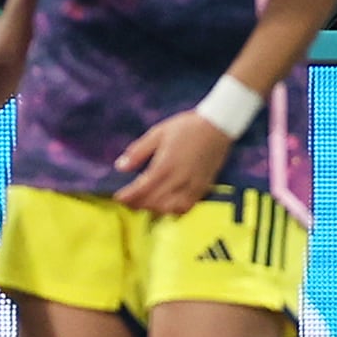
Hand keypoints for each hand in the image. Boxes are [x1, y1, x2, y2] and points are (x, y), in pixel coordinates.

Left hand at [111, 103, 238, 214]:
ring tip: (146, 203)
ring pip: (169, 208)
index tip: (118, 197)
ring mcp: (192, 186)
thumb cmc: (186, 127)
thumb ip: (138, 152)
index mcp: (165, 165)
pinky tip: (166, 205)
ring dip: (154, 209)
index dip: (127, 197)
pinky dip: (173, 210)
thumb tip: (120, 167)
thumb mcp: (158, 133)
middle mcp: (178, 179)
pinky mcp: (202, 188)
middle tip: (129, 201)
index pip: (141, 189)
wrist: (218, 126)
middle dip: (138, 204)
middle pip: (153, 202)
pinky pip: (186, 207)